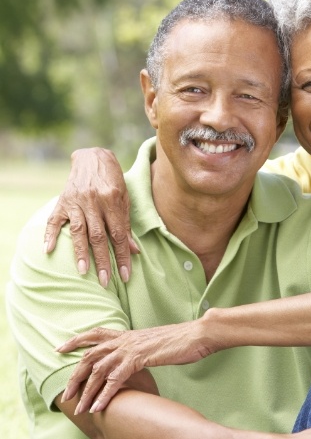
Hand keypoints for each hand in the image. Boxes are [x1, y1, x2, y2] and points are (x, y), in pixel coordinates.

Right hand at [43, 148, 138, 286]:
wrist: (93, 157)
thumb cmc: (113, 180)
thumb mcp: (125, 199)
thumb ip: (126, 225)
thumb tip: (133, 251)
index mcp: (113, 200)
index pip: (119, 234)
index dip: (122, 256)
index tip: (125, 275)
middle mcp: (94, 201)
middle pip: (99, 236)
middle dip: (103, 260)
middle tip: (105, 281)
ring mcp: (76, 201)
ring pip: (78, 231)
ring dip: (80, 253)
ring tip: (83, 272)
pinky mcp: (62, 200)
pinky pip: (54, 219)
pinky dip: (50, 235)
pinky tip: (48, 250)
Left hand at [57, 322, 218, 413]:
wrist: (199, 333)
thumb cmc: (183, 340)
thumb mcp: (157, 344)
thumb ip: (143, 349)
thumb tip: (137, 358)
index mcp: (131, 334)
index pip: (97, 334)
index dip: (78, 340)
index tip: (61, 347)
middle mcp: (127, 338)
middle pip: (91, 354)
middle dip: (75, 374)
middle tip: (66, 393)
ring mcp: (132, 347)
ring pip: (100, 368)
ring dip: (87, 391)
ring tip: (80, 408)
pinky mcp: (140, 357)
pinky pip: (115, 378)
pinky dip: (105, 394)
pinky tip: (99, 406)